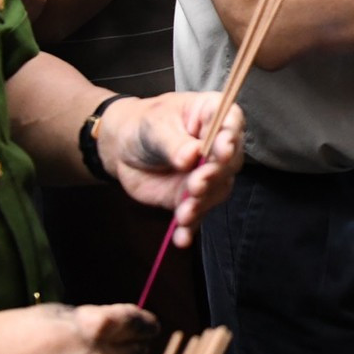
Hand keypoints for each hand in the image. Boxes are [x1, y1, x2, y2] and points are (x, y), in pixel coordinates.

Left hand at [96, 92, 243, 245]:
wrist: (122, 148)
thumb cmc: (143, 125)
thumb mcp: (154, 127)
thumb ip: (174, 142)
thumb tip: (191, 156)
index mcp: (212, 115)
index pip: (231, 122)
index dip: (231, 137)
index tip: (222, 152)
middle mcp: (218, 145)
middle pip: (229, 161)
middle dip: (214, 175)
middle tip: (197, 184)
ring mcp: (208, 172)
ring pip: (217, 190)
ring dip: (203, 203)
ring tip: (184, 213)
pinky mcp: (194, 196)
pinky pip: (198, 213)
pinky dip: (190, 227)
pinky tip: (181, 238)